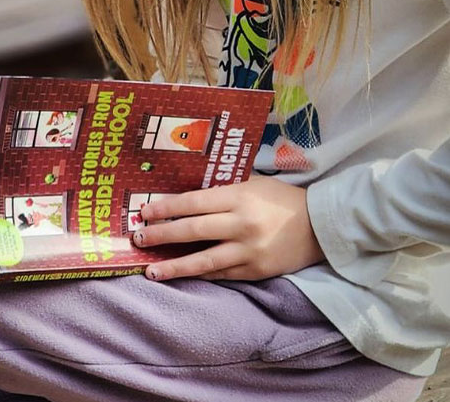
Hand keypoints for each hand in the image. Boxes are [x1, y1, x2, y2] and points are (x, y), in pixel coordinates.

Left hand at [133, 176, 324, 280]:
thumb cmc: (281, 198)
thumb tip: (187, 193)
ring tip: (151, 271)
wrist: (320, 226)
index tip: (144, 211)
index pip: (194, 202)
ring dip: (175, 266)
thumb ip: (223, 188)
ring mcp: (248, 251)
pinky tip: (181, 276)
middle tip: (138, 238)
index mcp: (239, 197)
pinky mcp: (255, 271)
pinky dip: (200, 275)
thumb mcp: (253, 183)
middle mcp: (241, 224)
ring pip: (204, 260)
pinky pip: (221, 274)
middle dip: (162, 235)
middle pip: (193, 230)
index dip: (167, 208)